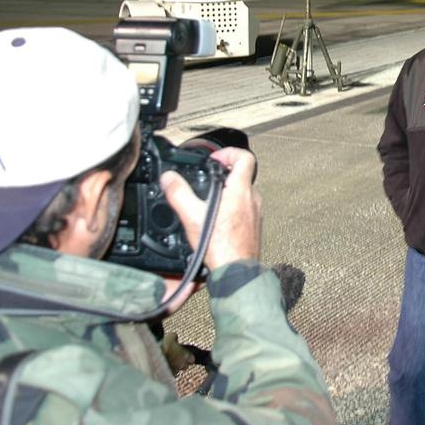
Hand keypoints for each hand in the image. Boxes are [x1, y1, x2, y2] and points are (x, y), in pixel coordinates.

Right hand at [161, 146, 261, 270]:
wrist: (236, 272)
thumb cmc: (220, 247)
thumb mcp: (192, 217)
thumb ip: (178, 193)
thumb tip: (169, 178)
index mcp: (241, 191)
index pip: (245, 157)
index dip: (228, 153)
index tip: (214, 159)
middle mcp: (252, 199)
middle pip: (243, 174)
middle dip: (224, 174)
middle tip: (208, 179)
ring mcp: (255, 212)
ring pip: (243, 192)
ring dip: (227, 191)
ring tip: (210, 201)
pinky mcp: (254, 225)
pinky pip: (244, 208)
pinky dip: (231, 207)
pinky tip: (217, 219)